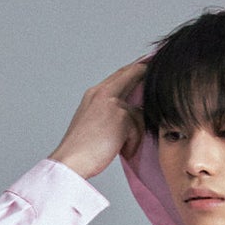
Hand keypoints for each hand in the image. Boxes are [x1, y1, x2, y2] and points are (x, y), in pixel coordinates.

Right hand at [49, 59, 148, 179]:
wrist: (70, 161)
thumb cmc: (80, 150)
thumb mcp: (92, 123)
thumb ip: (108, 113)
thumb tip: (129, 116)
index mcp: (94, 94)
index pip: (118, 75)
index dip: (133, 68)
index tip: (145, 64)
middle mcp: (102, 93)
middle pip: (131, 73)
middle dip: (145, 71)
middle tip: (154, 68)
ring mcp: (112, 102)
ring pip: (138, 113)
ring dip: (134, 134)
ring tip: (120, 148)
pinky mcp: (121, 116)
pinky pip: (138, 130)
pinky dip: (132, 145)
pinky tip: (121, 152)